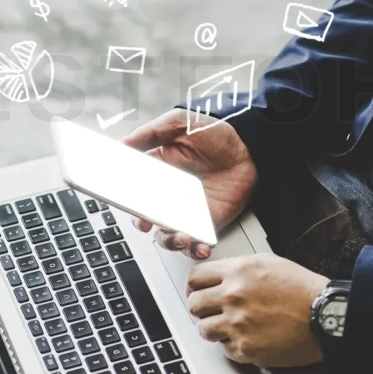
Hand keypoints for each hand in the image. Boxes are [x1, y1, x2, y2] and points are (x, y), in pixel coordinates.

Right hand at [122, 110, 257, 259]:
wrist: (249, 146)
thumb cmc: (215, 133)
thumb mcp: (179, 123)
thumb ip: (150, 132)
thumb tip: (123, 143)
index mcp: (157, 174)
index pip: (134, 192)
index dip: (127, 200)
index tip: (126, 204)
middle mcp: (169, 196)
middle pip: (147, 218)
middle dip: (145, 225)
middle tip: (149, 222)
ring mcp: (187, 212)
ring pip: (168, 235)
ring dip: (170, 241)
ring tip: (179, 236)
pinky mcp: (206, 223)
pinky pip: (196, 243)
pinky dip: (195, 250)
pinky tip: (198, 246)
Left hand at [186, 253, 329, 368]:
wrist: (325, 316)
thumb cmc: (302, 288)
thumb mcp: (267, 262)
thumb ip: (237, 267)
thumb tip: (216, 275)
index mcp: (237, 272)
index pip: (195, 278)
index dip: (194, 286)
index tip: (196, 291)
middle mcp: (233, 297)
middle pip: (194, 305)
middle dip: (201, 308)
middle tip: (211, 310)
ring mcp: (238, 325)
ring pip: (203, 330)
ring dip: (213, 328)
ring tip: (229, 326)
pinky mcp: (246, 349)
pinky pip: (224, 350)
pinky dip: (232, 345)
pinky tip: (247, 337)